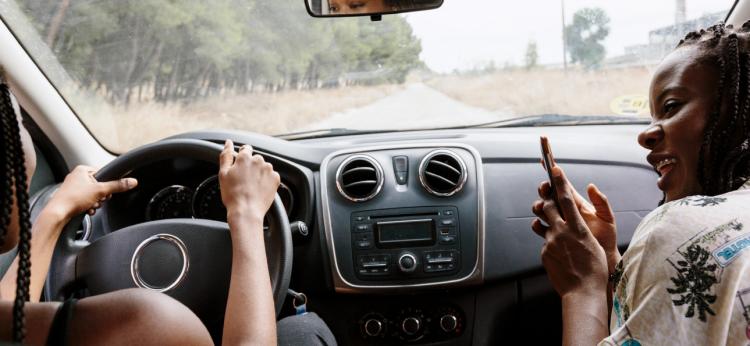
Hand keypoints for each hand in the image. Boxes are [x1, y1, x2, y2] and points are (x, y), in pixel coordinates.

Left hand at [47, 165, 137, 219]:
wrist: (58, 213)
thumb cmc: (73, 198)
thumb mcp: (100, 190)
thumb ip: (117, 186)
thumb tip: (132, 182)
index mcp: (82, 170)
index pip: (103, 175)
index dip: (107, 185)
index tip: (106, 191)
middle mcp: (77, 177)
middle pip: (99, 186)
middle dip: (101, 196)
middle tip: (97, 200)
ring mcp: (73, 188)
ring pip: (93, 195)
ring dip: (95, 203)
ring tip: (90, 206)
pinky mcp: (71, 198)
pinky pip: (86, 201)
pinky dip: (88, 207)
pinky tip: (86, 210)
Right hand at [219, 140, 279, 222]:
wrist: (247, 211)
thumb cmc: (233, 195)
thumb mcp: (223, 174)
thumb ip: (226, 155)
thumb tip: (228, 143)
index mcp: (245, 158)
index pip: (246, 149)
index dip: (242, 158)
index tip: (240, 167)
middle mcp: (259, 160)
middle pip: (255, 159)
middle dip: (250, 167)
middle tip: (244, 180)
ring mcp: (269, 170)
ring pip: (263, 167)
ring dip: (259, 173)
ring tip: (251, 186)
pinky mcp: (276, 179)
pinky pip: (271, 176)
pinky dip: (266, 181)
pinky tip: (259, 189)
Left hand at [530, 166, 607, 297]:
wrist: (583, 292)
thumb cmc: (595, 269)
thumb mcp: (594, 242)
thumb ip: (583, 226)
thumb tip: (575, 217)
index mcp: (577, 227)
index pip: (565, 198)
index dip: (559, 182)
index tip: (554, 168)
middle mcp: (561, 232)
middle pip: (547, 206)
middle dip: (546, 198)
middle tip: (546, 194)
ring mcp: (550, 242)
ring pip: (541, 223)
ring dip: (544, 219)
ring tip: (549, 221)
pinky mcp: (544, 252)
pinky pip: (543, 240)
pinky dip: (549, 241)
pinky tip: (558, 250)